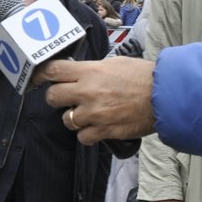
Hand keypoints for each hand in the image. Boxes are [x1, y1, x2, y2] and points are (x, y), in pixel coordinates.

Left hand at [38, 57, 155, 143]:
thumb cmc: (143, 76)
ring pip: (66, 120)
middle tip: (66, 98)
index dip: (41, 74)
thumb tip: (79, 73)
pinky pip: (82, 137)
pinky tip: (96, 128)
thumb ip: (93, 70)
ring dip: (73, 118)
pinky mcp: (103, 130)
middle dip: (56, 97)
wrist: (164, 96)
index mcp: (89, 72)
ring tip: (87, 114)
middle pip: (52, 97)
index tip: (38, 78)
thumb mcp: (115, 63)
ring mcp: (94, 113)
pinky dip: (87, 134)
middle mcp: (87, 92)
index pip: (53, 71)